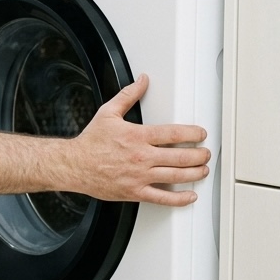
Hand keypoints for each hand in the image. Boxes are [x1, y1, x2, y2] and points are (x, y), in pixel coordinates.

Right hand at [70, 74, 209, 206]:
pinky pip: (162, 198)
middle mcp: (141, 157)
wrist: (74, 165)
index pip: (173, 134)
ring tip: (202, 169)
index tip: (200, 134)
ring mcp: (139, 176)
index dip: (192, 134)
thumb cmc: (90, 142)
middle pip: (181, 157)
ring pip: (176, 176)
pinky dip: (180, 199)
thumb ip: (128, 95)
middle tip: (205, 153)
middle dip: (199, 155)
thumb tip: (142, 81)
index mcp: (137, 136)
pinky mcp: (135, 192)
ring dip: (195, 173)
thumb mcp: (108, 113)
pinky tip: (190, 195)